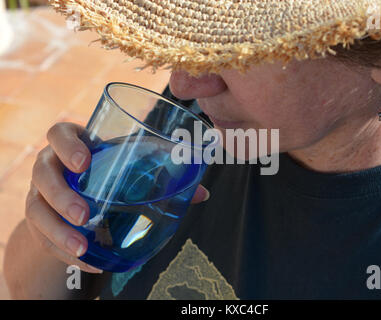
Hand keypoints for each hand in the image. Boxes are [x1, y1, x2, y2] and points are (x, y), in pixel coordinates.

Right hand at [26, 122, 209, 273]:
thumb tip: (202, 193)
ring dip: (58, 230)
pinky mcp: (41, 222)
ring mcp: (41, 195)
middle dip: (60, 194)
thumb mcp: (129, 169)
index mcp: (74, 145)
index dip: (67, 145)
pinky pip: (43, 237)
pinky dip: (64, 252)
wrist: (81, 197)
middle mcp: (52, 167)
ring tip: (83, 246)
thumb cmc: (110, 175)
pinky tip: (88, 261)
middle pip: (42, 172)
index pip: (59, 133)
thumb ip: (162, 175)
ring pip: (37, 209)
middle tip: (85, 214)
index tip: (84, 162)